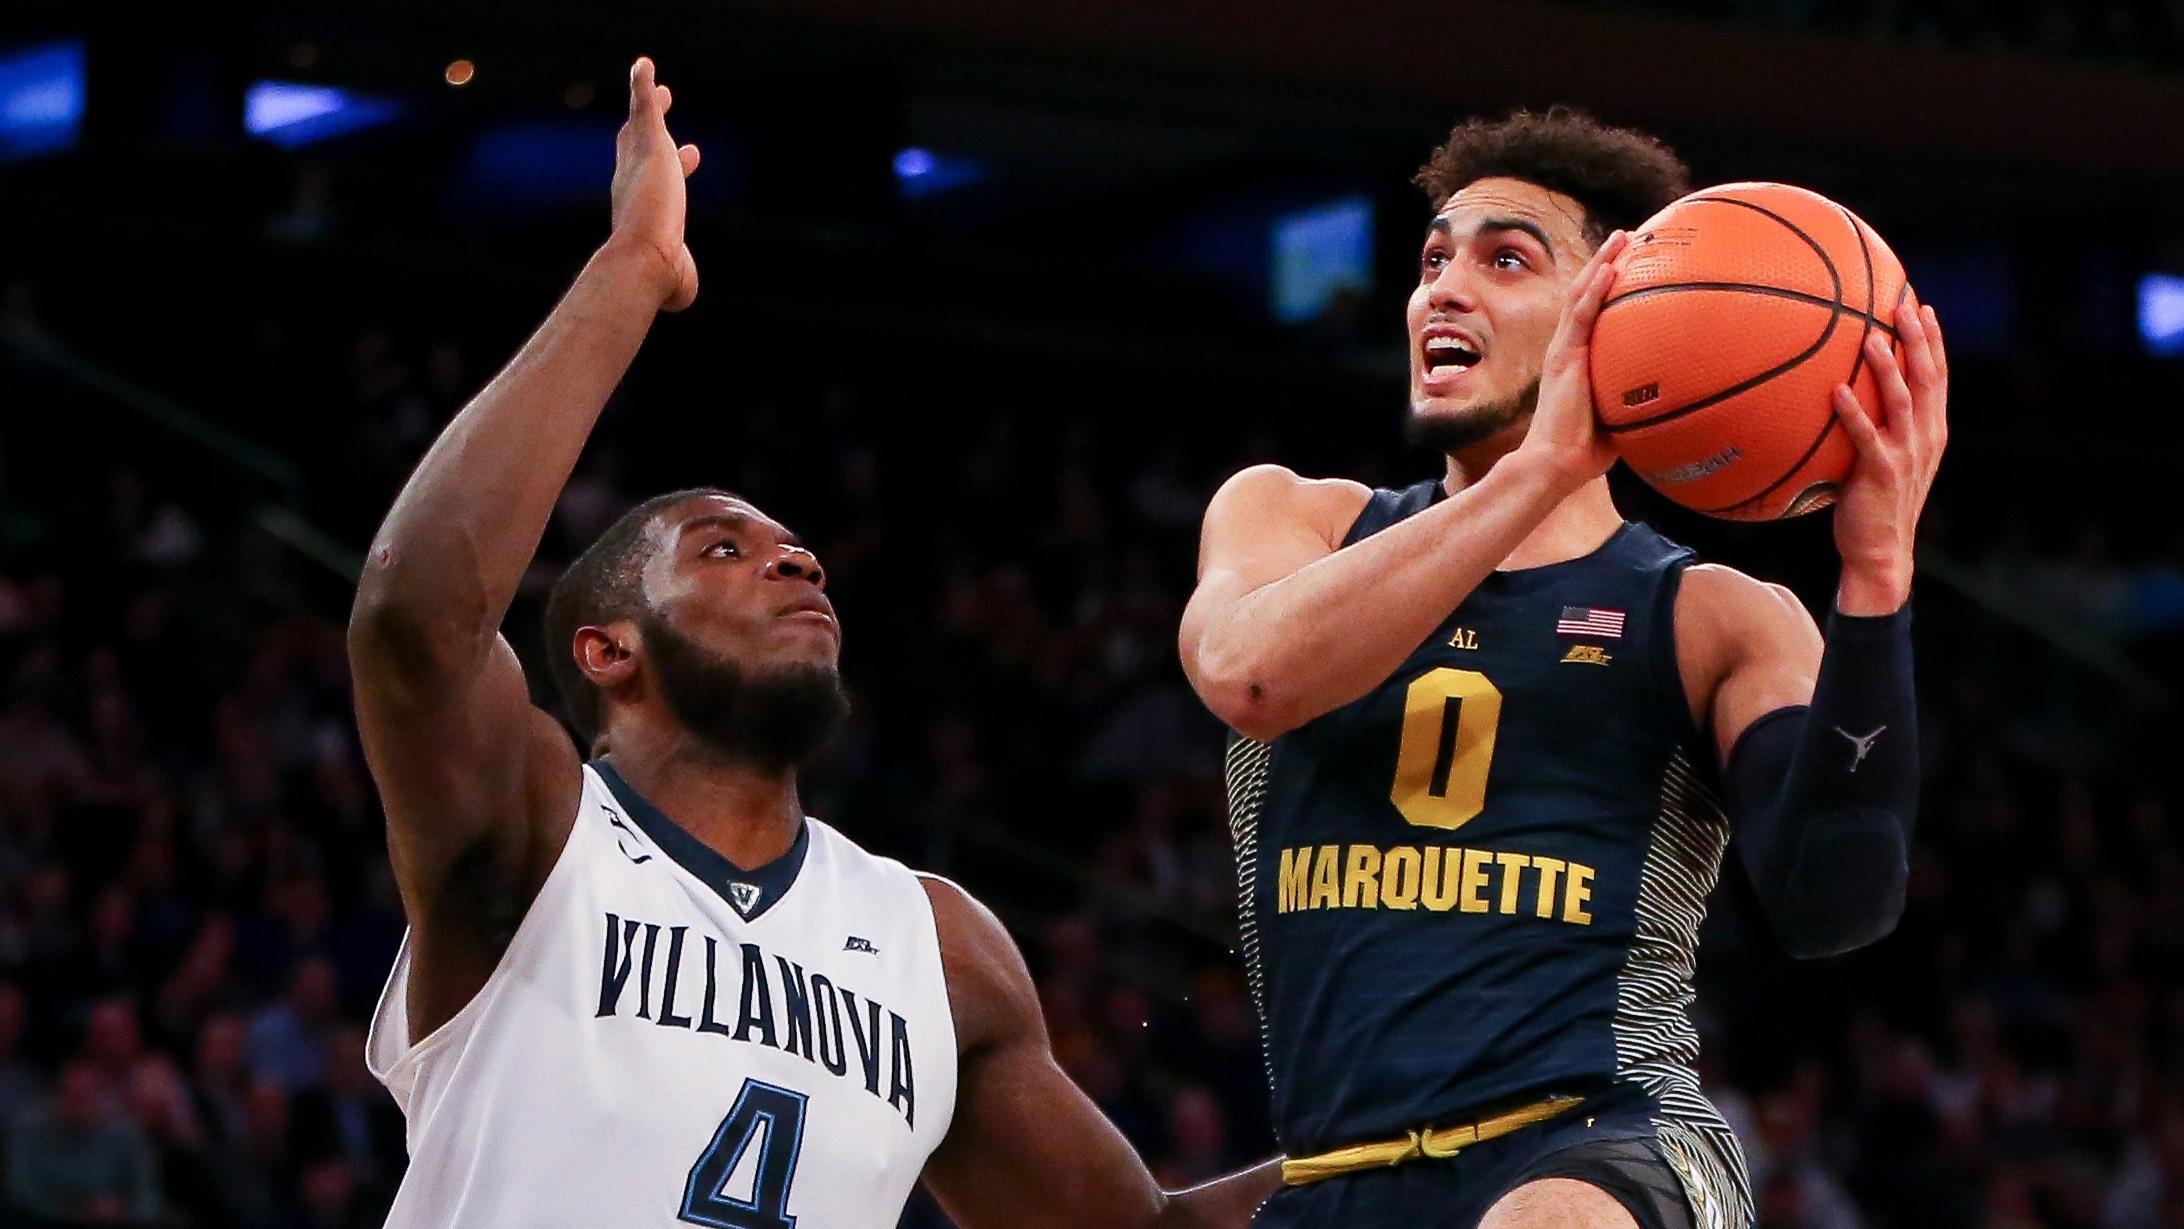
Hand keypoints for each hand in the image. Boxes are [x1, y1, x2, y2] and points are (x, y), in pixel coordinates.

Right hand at [607, 57, 701, 311]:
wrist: (644, 261)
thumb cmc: (658, 279)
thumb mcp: (675, 284)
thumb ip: (678, 282)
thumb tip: (678, 295)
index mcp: (641, 211)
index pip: (657, 182)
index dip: (676, 167)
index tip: (693, 153)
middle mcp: (634, 183)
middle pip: (640, 147)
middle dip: (650, 128)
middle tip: (664, 105)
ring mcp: (640, 161)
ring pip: (641, 122)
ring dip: (646, 101)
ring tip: (653, 81)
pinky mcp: (649, 144)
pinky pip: (643, 105)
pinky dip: (642, 84)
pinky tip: (645, 65)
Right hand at [1514, 229, 1629, 490]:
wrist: (1555, 463)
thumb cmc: (1585, 451)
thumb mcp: (1622, 420)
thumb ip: (1641, 403)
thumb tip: (1679, 402)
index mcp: (1578, 360)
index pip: (1593, 313)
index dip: (1609, 286)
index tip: (1631, 264)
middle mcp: (1567, 348)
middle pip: (1586, 293)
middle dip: (1606, 262)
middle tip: (1628, 237)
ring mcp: (1563, 350)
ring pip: (1581, 294)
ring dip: (1601, 263)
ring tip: (1621, 238)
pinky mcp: (1563, 358)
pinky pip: (1581, 316)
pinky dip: (1594, 289)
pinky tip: (1609, 267)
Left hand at [1829, 299, 1947, 613]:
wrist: (1882, 552)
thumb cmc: (1876, 504)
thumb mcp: (1888, 459)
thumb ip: (1882, 427)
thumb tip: (1849, 392)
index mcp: (1932, 431)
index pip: (1938, 377)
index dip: (1933, 341)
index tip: (1923, 307)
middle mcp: (1926, 438)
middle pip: (1927, 379)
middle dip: (1917, 340)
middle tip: (1902, 305)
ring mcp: (1906, 455)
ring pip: (1902, 402)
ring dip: (1887, 368)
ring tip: (1870, 338)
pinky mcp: (1881, 474)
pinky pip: (1866, 438)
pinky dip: (1853, 413)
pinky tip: (1836, 391)